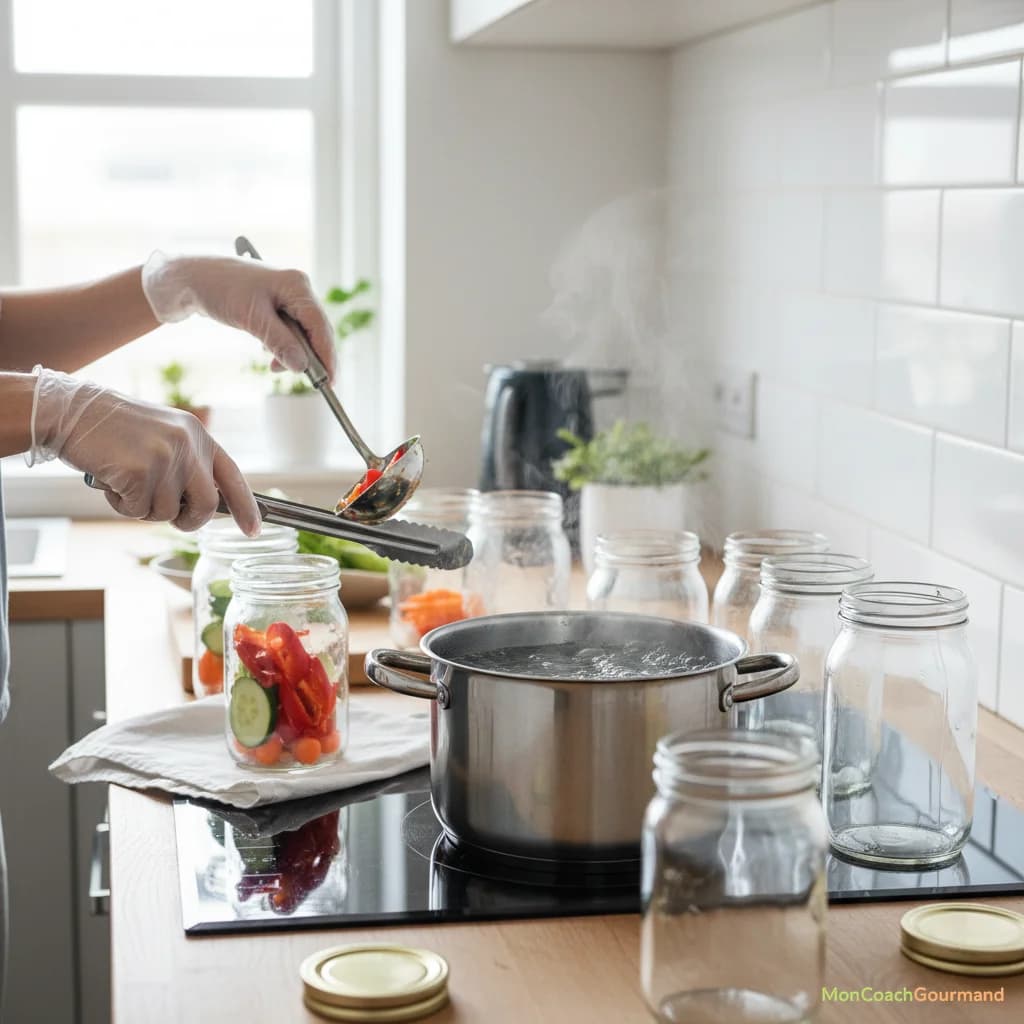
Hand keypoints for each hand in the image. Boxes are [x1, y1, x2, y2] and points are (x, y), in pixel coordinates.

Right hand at [29, 369, 259, 533]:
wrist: (70, 410)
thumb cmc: (113, 429)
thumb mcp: (163, 435)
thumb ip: (187, 463)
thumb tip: (207, 503)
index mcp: (198, 435)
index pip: (233, 477)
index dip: (245, 507)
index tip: (253, 530)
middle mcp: (188, 444)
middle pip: (207, 505)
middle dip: (189, 520)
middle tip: (171, 518)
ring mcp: (165, 458)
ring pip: (167, 512)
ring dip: (143, 507)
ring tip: (124, 479)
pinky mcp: (140, 472)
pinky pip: (138, 511)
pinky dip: (121, 504)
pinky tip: (109, 478)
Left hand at [141, 252, 335, 380]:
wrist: (189, 277)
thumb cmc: (219, 289)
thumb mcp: (251, 319)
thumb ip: (280, 343)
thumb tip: (301, 367)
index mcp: (296, 285)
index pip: (320, 324)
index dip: (327, 354)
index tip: (330, 381)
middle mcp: (296, 288)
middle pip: (316, 329)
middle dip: (313, 357)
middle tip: (314, 384)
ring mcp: (286, 296)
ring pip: (303, 332)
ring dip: (294, 353)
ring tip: (276, 367)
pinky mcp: (275, 304)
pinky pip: (289, 330)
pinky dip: (283, 346)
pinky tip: (270, 354)